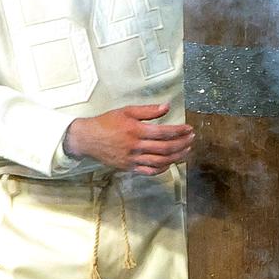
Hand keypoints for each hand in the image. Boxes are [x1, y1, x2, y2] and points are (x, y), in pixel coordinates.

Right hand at [65, 103, 195, 174]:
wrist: (87, 139)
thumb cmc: (106, 122)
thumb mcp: (126, 111)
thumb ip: (148, 110)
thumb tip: (167, 106)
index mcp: (136, 130)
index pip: (163, 132)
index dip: (179, 131)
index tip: (189, 129)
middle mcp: (135, 146)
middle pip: (165, 148)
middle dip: (182, 144)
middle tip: (191, 139)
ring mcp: (132, 159)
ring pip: (160, 162)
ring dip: (176, 157)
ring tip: (186, 151)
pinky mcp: (129, 168)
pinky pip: (149, 172)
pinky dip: (162, 169)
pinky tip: (170, 163)